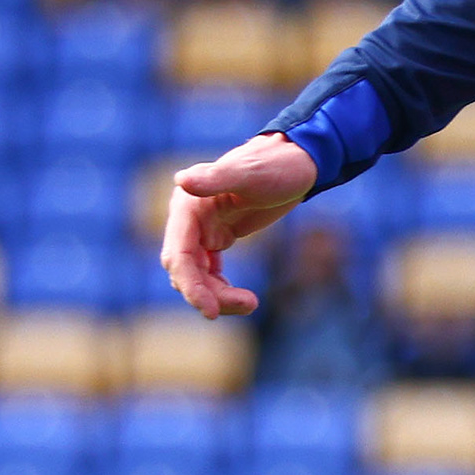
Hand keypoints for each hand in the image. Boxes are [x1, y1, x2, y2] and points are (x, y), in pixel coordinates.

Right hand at [161, 134, 316, 318]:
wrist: (296, 163)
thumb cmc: (275, 164)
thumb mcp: (249, 172)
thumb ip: (215, 178)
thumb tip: (182, 181)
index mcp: (188, 207)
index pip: (178, 255)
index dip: (190, 285)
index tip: (210, 311)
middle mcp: (189, 221)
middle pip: (186, 271)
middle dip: (209, 295)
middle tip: (248, 305)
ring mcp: (203, 231)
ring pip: (198, 276)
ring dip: (218, 296)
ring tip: (251, 303)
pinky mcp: (218, 237)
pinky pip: (210, 273)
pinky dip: (222, 289)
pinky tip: (244, 299)